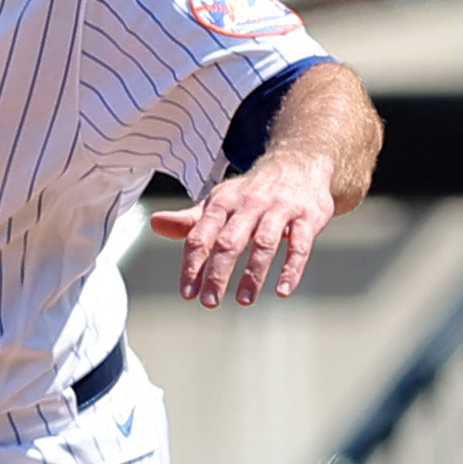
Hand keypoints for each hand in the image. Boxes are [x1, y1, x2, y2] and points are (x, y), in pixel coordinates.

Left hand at [150, 152, 338, 305]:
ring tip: (244, 300)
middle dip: (218, 273)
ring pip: (264, 243)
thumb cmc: (253, 191)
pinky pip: (300, 245)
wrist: (299, 163)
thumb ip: (190, 220)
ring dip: (253, 274)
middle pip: (230, 241)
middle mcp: (250, 204)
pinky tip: (283, 290)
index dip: (192, 264)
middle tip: (209, 301)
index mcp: (224, 202)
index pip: (202, 235)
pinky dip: (291, 269)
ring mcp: (280, 209)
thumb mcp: (220, 200)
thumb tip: (155, 224)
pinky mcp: (307, 217)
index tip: (187, 292)